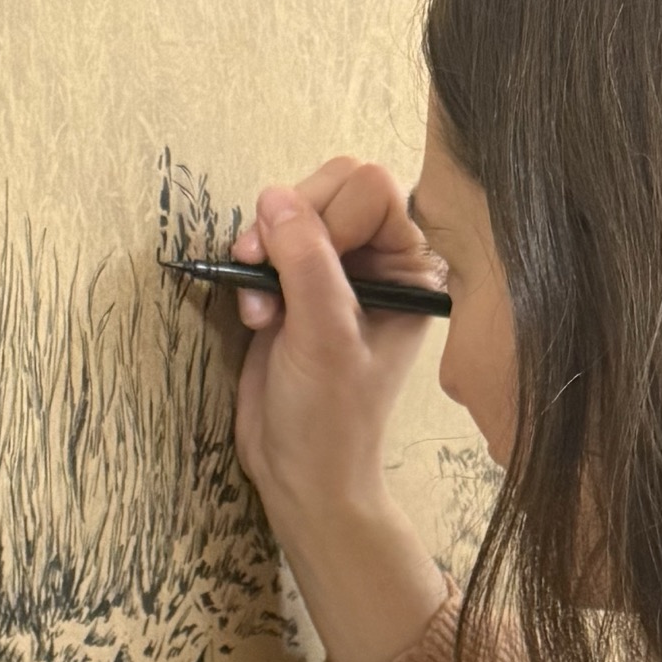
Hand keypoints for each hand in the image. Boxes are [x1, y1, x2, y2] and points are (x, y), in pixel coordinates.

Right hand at [232, 157, 442, 541]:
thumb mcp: (325, 337)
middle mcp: (378, 264)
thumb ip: (308, 262)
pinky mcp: (295, 289)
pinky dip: (251, 270)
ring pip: (290, 211)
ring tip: (261, 307)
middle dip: (288, 225)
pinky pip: (266, 244)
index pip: (371, 189)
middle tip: (264, 270)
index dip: (330, 217)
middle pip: (328, 188)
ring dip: (263, 250)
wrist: (300, 472)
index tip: (310, 270)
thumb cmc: (332, 418)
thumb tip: (275, 198)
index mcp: (410, 269)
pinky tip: (257, 317)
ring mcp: (335, 274)